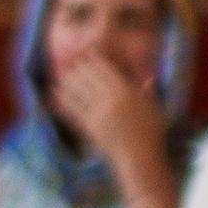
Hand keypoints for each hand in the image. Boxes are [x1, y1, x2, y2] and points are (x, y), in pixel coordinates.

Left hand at [52, 45, 168, 183]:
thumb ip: (149, 91)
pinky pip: (72, 109)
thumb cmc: (150, 132)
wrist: (139, 156)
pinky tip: (53, 93)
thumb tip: (150, 77)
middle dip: (78, 66)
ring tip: (60, 73)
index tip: (86, 52)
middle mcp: (111, 99)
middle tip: (68, 60)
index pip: (106, 69)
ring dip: (68, 79)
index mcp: (127, 91)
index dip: (94, 58)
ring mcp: (99, 112)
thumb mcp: (154, 107)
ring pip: (79, 90)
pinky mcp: (90, 126)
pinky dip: (61, 100)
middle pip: (89, 76)